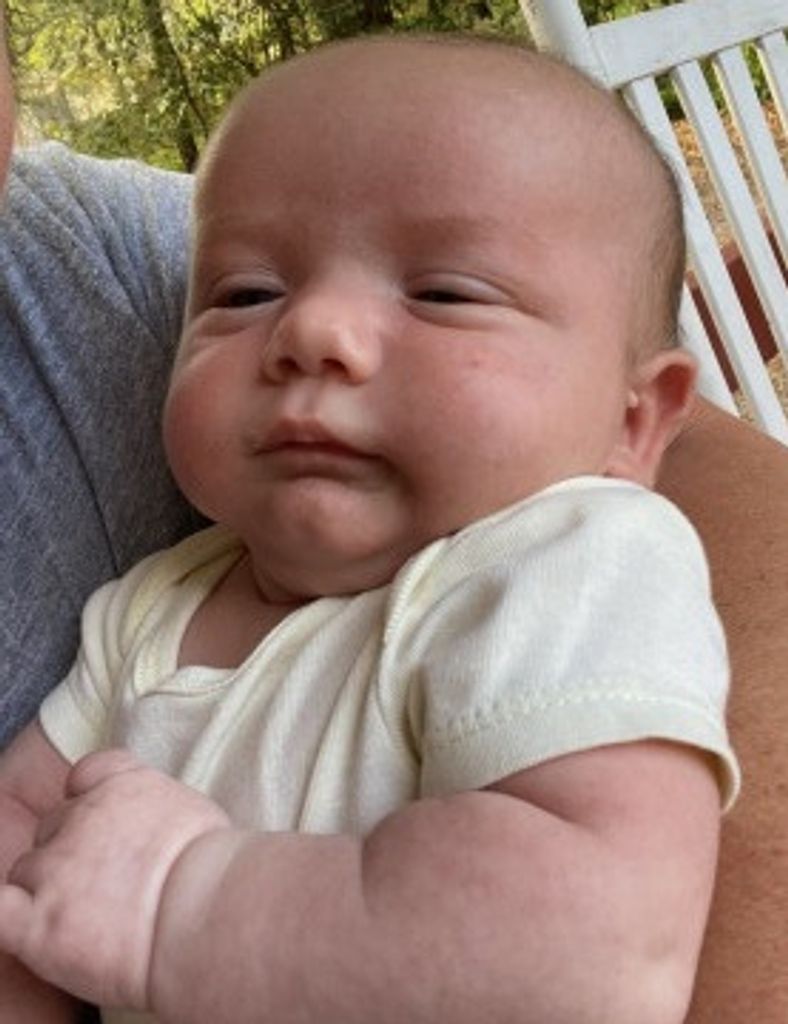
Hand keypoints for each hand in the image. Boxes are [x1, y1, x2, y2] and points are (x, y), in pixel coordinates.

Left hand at [0, 749, 229, 1009]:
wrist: (207, 913)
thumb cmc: (219, 872)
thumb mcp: (197, 815)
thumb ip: (161, 813)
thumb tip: (162, 835)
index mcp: (125, 786)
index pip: (87, 773)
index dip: (88, 798)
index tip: (102, 822)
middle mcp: (83, 816)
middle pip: (54, 824)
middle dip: (70, 852)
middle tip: (102, 886)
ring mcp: (57, 866)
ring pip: (26, 869)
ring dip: (46, 891)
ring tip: (81, 920)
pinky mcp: (39, 922)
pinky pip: (0, 911)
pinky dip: (10, 918)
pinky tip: (37, 931)